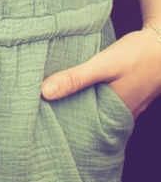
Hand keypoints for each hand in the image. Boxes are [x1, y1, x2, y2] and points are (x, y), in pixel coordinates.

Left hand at [41, 27, 160, 120]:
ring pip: (103, 110)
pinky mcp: (134, 93)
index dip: (66, 125)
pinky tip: (88, 88)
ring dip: (86, 105)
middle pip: (94, 120)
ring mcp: (132, 105)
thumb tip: (44, 93)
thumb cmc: (138, 54)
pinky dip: (98, 97)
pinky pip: (112, 101)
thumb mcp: (103, 64)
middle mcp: (124, 114)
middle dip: (74, 116)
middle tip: (48, 113)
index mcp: (115, 113)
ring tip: (62, 101)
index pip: (85, 127)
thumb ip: (76, 78)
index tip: (45, 121)